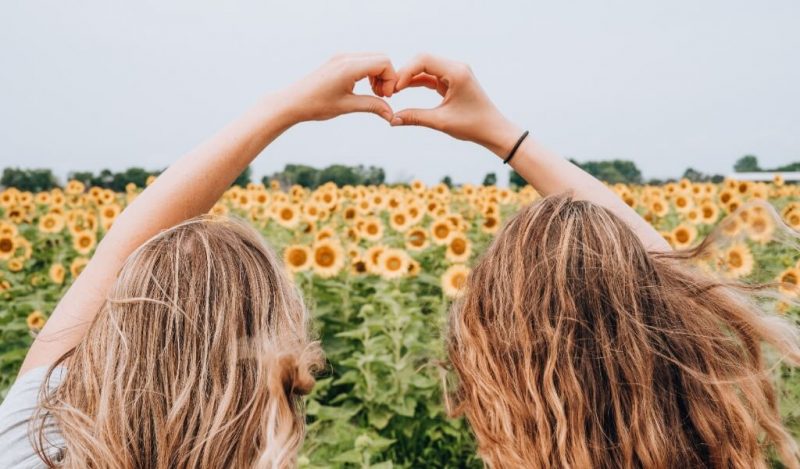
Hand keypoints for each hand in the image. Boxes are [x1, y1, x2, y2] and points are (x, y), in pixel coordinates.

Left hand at [280, 53, 396, 123]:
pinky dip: (369, 74)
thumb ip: (372, 106)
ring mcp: (341, 57)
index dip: (391, 80)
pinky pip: (362, 62)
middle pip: (381, 59)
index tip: (385, 97)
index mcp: (349, 67)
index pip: (384, 63)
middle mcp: (346, 57)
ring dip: (378, 76)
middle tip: (381, 96)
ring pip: (372, 59)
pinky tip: (364, 89)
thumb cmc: (315, 105)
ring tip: (373, 94)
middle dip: (386, 77)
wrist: (292, 102)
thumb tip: (391, 114)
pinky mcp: (338, 61)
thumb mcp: (347, 106)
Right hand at [392, 54, 522, 157]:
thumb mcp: (441, 122)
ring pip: (425, 67)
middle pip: (423, 60)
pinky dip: (417, 82)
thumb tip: (392, 120)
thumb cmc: (473, 125)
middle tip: (390, 89)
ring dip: (409, 77)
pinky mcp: (452, 80)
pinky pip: (431, 76)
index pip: (424, 60)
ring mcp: (455, 72)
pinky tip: (403, 90)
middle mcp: (456, 67)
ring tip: (394, 91)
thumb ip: (415, 117)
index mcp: (456, 72)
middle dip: (405, 72)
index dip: (405, 71)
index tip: (394, 88)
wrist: (493, 130)